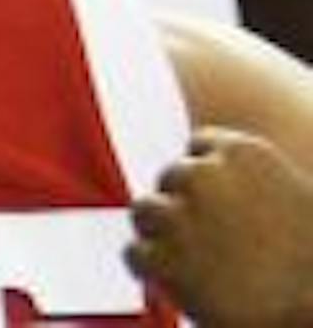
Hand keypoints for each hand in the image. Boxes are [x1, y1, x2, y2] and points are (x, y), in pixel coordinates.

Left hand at [129, 128, 312, 323]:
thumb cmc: (308, 258)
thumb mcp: (285, 195)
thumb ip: (242, 179)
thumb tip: (199, 172)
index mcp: (241, 152)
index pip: (199, 146)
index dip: (206, 180)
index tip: (216, 206)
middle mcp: (205, 176)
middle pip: (170, 178)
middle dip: (182, 205)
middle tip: (205, 242)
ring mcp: (181, 216)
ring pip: (145, 210)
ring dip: (160, 233)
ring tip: (191, 262)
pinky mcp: (166, 259)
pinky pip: (134, 253)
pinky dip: (146, 269)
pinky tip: (171, 283)